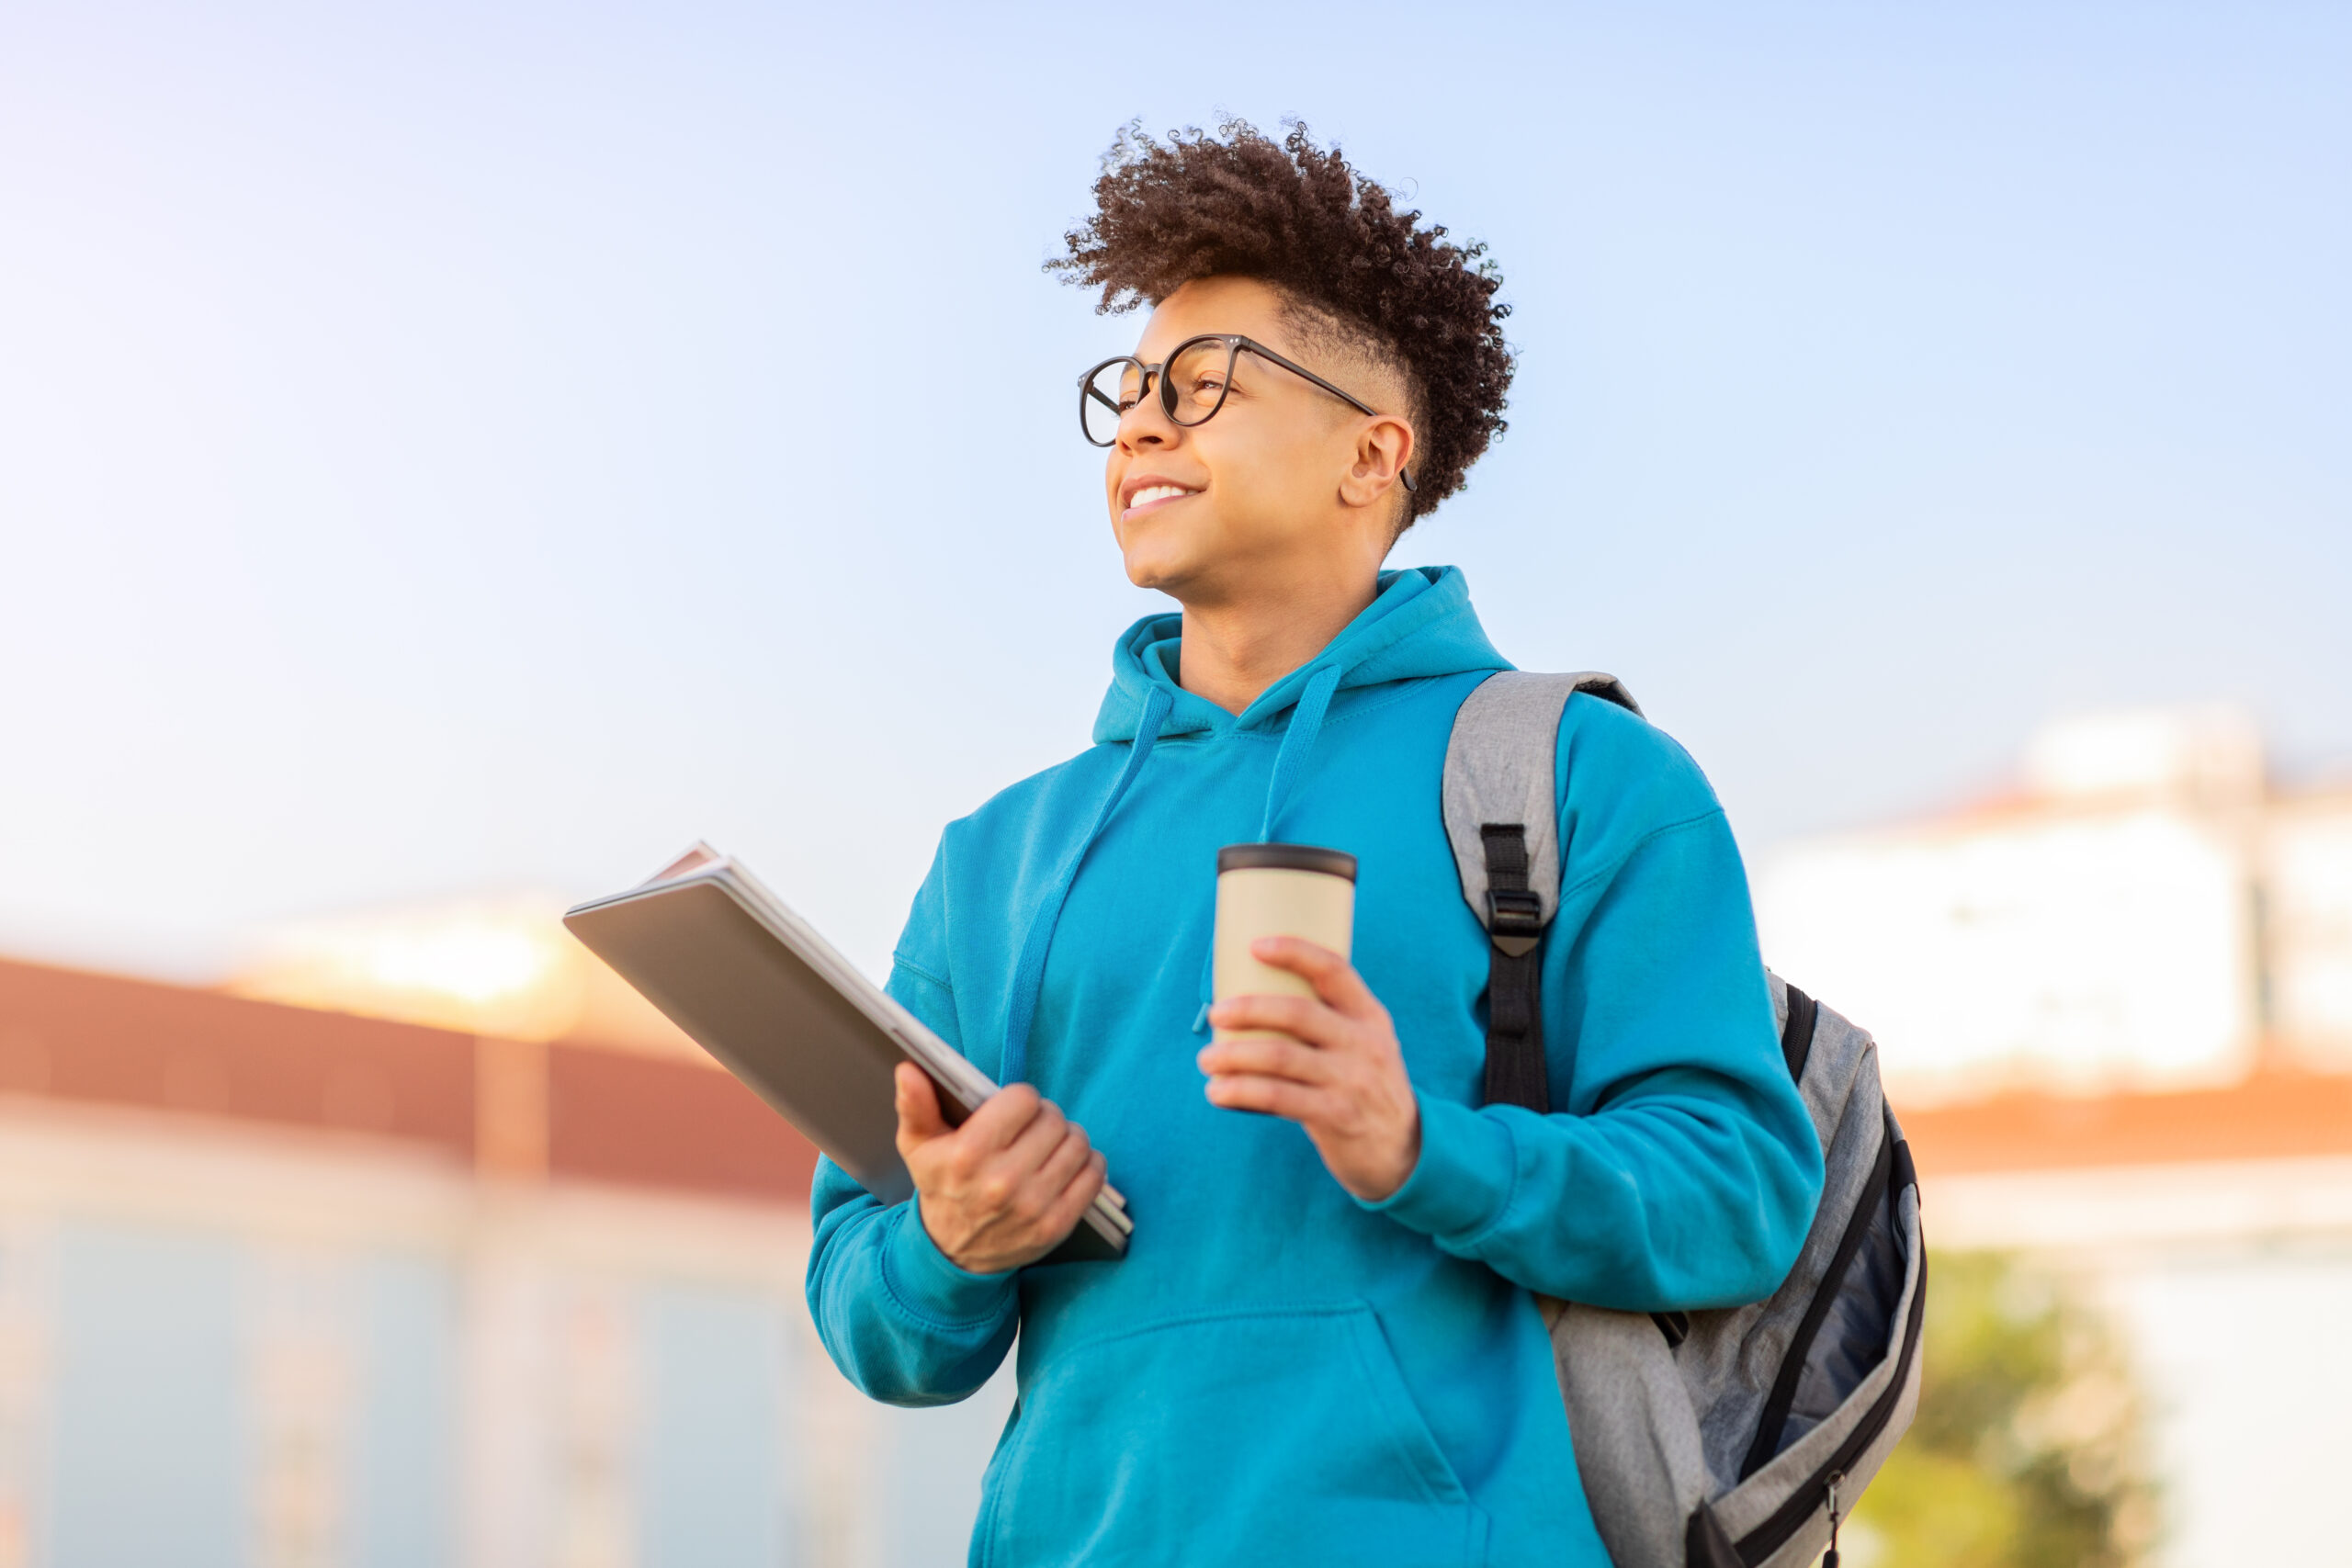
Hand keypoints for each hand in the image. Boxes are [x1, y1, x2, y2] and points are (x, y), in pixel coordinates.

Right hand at [894, 1064, 1106, 1274]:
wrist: (953, 1251)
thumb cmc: (941, 1187)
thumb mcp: (918, 1146)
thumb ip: (914, 1105)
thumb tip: (909, 1070)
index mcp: (968, 1154)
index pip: (1023, 1100)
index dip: (1020, 1099)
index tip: (1013, 1109)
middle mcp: (1002, 1181)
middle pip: (1053, 1120)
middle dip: (1045, 1117)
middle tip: (1032, 1128)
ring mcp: (1032, 1205)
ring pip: (1077, 1144)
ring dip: (1068, 1138)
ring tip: (1049, 1145)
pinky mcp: (1056, 1225)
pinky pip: (1093, 1176)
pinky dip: (1088, 1164)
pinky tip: (1066, 1166)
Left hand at [1198, 938, 1421, 1202]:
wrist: (1402, 1150)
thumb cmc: (1364, 1086)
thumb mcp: (1363, 1045)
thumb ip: (1325, 1024)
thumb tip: (1250, 1004)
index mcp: (1369, 1016)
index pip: (1334, 970)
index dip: (1295, 952)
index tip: (1255, 946)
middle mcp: (1364, 1043)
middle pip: (1298, 1012)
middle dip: (1249, 1009)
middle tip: (1217, 1013)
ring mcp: (1352, 1080)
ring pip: (1280, 1057)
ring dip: (1233, 1056)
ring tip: (1206, 1060)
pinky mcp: (1336, 1115)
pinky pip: (1278, 1097)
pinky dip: (1241, 1092)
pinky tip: (1218, 1093)